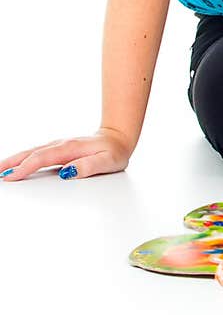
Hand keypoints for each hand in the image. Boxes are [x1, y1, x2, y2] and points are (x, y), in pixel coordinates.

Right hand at [0, 128, 134, 181]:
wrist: (118, 137)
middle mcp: (61, 144)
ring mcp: (58, 145)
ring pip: (32, 152)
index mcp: (71, 148)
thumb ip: (88, 166)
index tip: (13, 176)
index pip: (43, 158)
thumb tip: (68, 173)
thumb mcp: (107, 161)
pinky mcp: (58, 148)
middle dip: (13, 162)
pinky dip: (23, 158)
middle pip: (32, 153)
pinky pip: (37, 153)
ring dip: (15, 160)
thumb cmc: (114, 151)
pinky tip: (16, 164)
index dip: (26, 167)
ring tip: (0, 169)